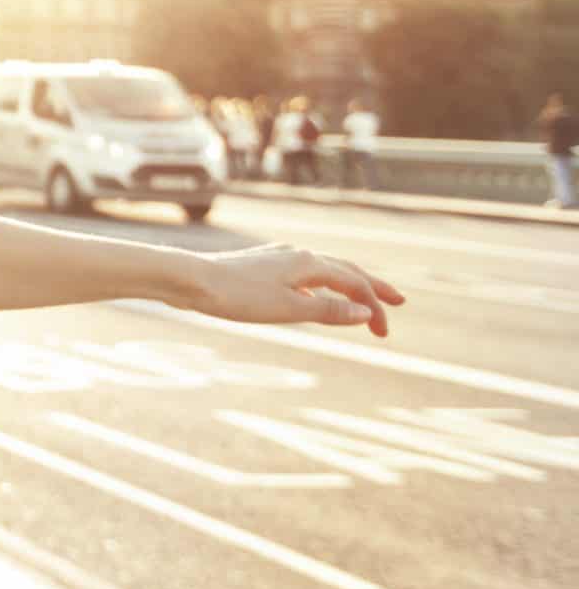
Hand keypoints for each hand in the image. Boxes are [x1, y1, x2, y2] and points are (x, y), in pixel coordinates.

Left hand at [190, 244, 405, 336]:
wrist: (189, 280)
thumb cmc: (237, 296)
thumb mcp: (288, 309)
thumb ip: (329, 310)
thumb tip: (365, 312)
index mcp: (309, 263)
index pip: (355, 284)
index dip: (374, 307)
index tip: (384, 333)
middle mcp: (297, 255)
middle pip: (345, 269)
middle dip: (372, 286)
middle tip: (398, 301)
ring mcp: (278, 258)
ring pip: (323, 270)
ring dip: (346, 285)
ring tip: (360, 299)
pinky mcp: (261, 267)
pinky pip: (302, 275)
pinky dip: (319, 287)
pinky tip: (312, 298)